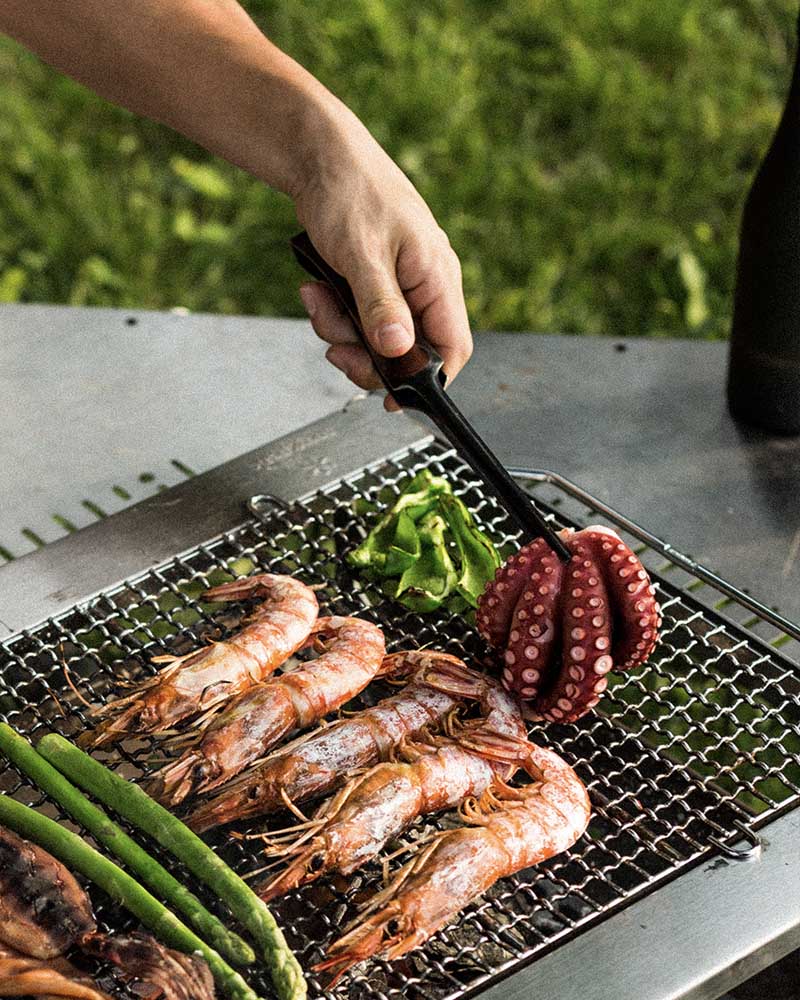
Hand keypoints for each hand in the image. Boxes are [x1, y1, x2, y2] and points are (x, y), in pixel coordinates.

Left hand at [293, 101, 471, 407]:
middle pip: (410, 352)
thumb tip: (398, 351)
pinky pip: (361, 318)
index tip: (394, 399)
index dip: (428, 381)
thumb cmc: (349, 191)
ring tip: (318, 301)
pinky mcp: (377, 281)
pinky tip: (316, 290)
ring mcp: (401, 284)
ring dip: (343, 332)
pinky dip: (336, 313)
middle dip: (369, 356)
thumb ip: (381, 306)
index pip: (452, 348)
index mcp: (437, 278)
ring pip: (379, 338)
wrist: (319, 154)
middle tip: (336, 348)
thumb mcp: (362, 254)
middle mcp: (426, 285)